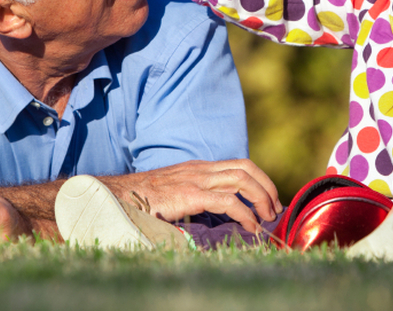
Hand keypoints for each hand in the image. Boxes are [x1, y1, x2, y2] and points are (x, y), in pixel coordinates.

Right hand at [99, 159, 282, 232]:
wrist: (117, 196)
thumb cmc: (143, 200)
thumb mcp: (174, 193)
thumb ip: (195, 197)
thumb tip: (216, 215)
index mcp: (197, 167)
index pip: (238, 165)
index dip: (259, 179)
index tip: (269, 200)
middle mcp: (199, 169)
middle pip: (245, 167)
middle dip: (266, 187)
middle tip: (275, 209)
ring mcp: (195, 179)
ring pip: (241, 179)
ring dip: (261, 198)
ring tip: (267, 218)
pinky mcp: (190, 194)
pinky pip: (227, 201)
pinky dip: (244, 214)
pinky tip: (250, 227)